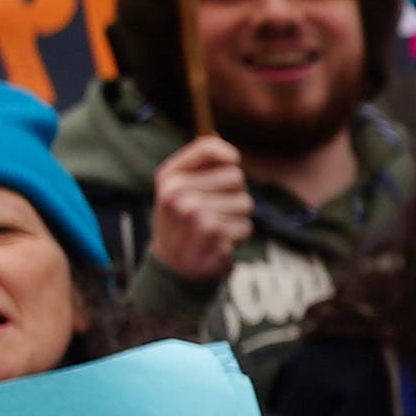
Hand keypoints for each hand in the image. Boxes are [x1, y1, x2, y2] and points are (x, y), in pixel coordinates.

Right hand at [145, 136, 252, 284]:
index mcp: (169, 177)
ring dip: (237, 218)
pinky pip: (245, 227)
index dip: (227, 154)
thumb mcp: (177, 190)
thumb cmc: (181, 223)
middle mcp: (179, 193)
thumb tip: (232, 155)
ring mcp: (195, 214)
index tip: (232, 161)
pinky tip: (218, 242)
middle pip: (235, 176)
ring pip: (245, 203)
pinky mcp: (213, 235)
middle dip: (233, 194)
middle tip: (214, 211)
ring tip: (215, 228)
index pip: (207, 148)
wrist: (172, 267)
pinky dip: (238, 237)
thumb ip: (200, 167)